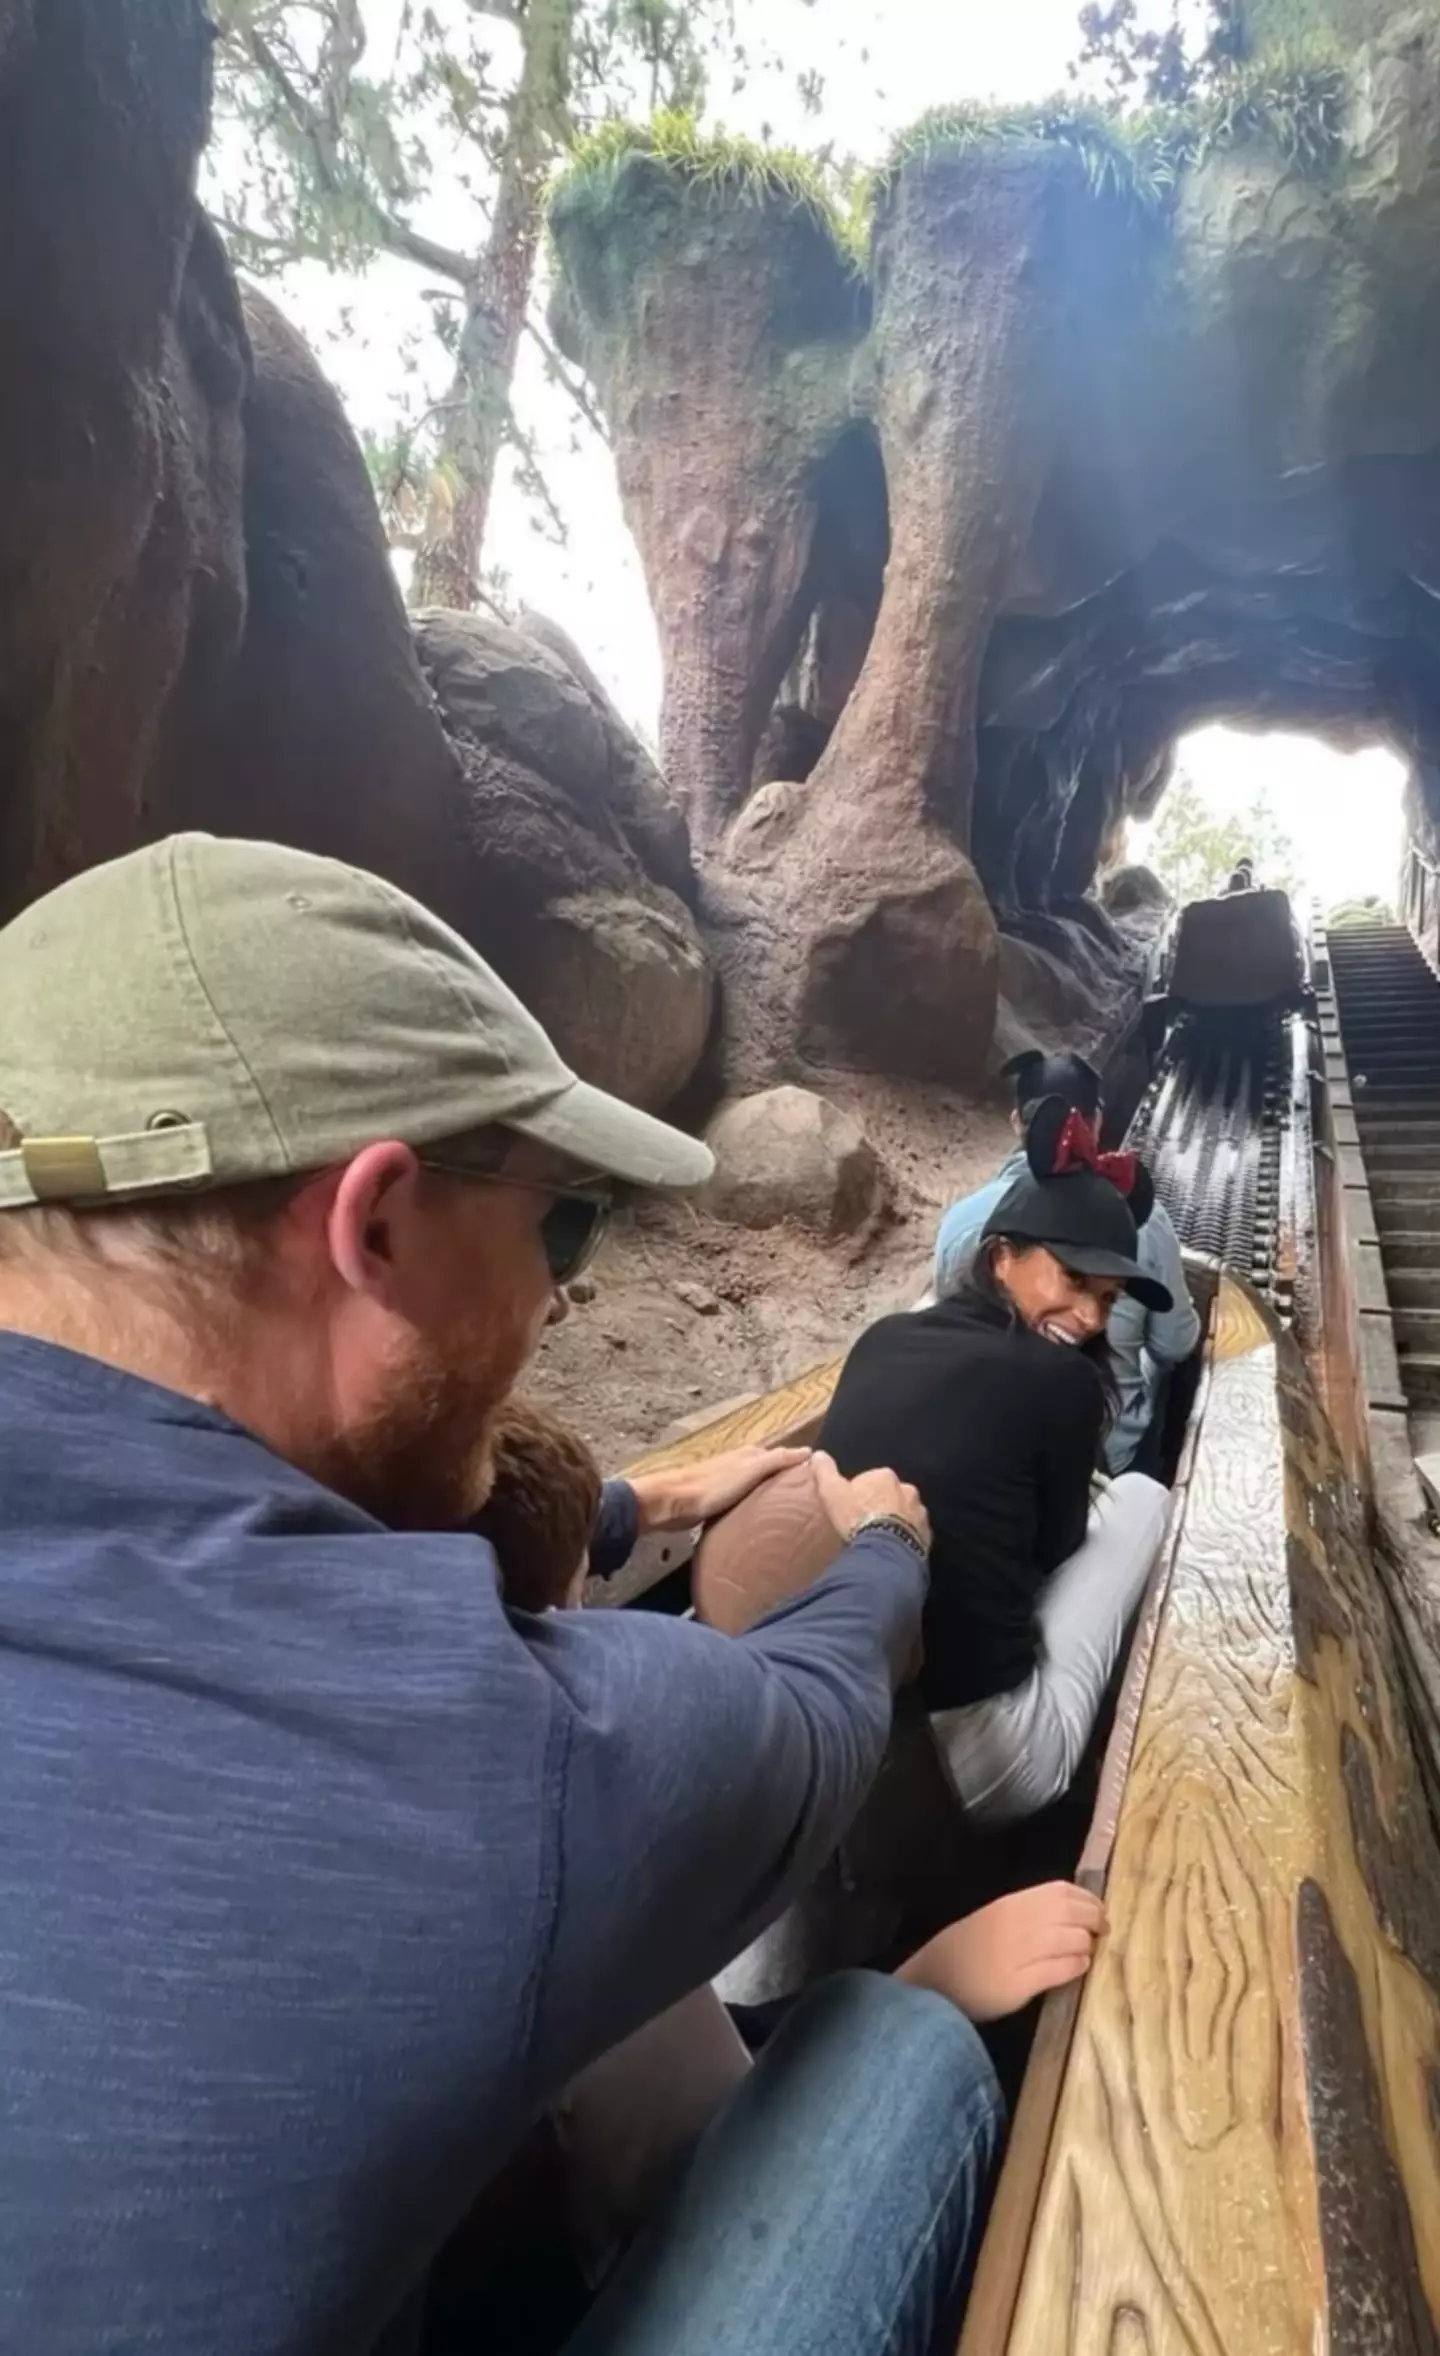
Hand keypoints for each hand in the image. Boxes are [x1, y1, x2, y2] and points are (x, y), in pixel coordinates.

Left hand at [629, 1444, 813, 1533]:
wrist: (672, 1503)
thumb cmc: (712, 1487)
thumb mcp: (749, 1471)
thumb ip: (777, 1461)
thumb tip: (809, 1452)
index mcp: (749, 1455)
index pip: (782, 1457)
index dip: (798, 1466)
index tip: (818, 1481)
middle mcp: (740, 1465)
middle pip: (769, 1471)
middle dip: (786, 1482)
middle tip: (808, 1501)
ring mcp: (727, 1483)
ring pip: (756, 1486)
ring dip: (770, 1495)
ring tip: (789, 1513)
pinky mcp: (717, 1500)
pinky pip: (744, 1501)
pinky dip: (755, 1506)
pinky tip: (760, 1519)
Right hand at [811, 1452, 930, 1552]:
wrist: (884, 1550)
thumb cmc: (856, 1517)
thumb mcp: (833, 1492)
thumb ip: (825, 1471)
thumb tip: (817, 1454)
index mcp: (885, 1476)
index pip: (870, 1481)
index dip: (859, 1495)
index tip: (851, 1510)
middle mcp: (907, 1489)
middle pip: (890, 1496)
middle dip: (880, 1506)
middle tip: (865, 1525)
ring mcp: (920, 1512)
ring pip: (905, 1513)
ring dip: (895, 1521)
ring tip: (879, 1538)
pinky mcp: (926, 1534)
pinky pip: (914, 1533)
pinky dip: (905, 1537)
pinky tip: (893, 1547)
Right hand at [896, 1883, 1106, 2022]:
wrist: (934, 1983)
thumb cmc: (964, 1952)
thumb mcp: (992, 1920)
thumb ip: (1025, 1915)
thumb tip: (1068, 1915)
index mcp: (1009, 1904)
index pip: (1059, 1891)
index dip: (1086, 1898)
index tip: (1097, 1909)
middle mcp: (1016, 1923)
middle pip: (1070, 1913)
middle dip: (1094, 1920)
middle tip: (1102, 1930)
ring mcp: (1017, 1953)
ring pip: (1070, 1940)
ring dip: (1087, 1944)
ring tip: (1089, 1951)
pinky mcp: (1019, 1984)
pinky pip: (1060, 1969)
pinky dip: (1076, 1966)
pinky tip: (1080, 1968)